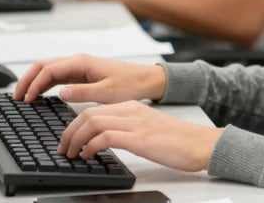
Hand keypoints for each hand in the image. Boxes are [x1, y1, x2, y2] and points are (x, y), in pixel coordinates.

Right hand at [13, 53, 166, 103]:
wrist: (145, 80)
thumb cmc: (130, 84)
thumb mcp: (107, 92)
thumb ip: (82, 92)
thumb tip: (61, 92)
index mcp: (82, 62)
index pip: (49, 70)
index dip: (34, 84)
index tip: (26, 99)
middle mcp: (78, 61)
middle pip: (44, 65)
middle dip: (28, 79)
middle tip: (16, 96)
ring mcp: (79, 66)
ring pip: (49, 69)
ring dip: (34, 80)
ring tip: (23, 96)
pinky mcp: (82, 73)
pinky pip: (58, 75)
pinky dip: (45, 83)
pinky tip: (40, 94)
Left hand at [58, 101, 221, 171]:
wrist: (201, 143)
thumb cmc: (178, 141)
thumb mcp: (148, 130)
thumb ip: (128, 129)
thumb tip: (105, 141)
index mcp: (131, 107)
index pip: (94, 110)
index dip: (74, 125)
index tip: (67, 139)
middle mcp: (130, 111)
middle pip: (88, 114)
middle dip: (69, 132)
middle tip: (63, 148)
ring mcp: (134, 123)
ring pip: (92, 123)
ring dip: (75, 139)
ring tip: (71, 154)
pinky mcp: (139, 138)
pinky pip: (105, 137)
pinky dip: (91, 146)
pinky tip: (89, 156)